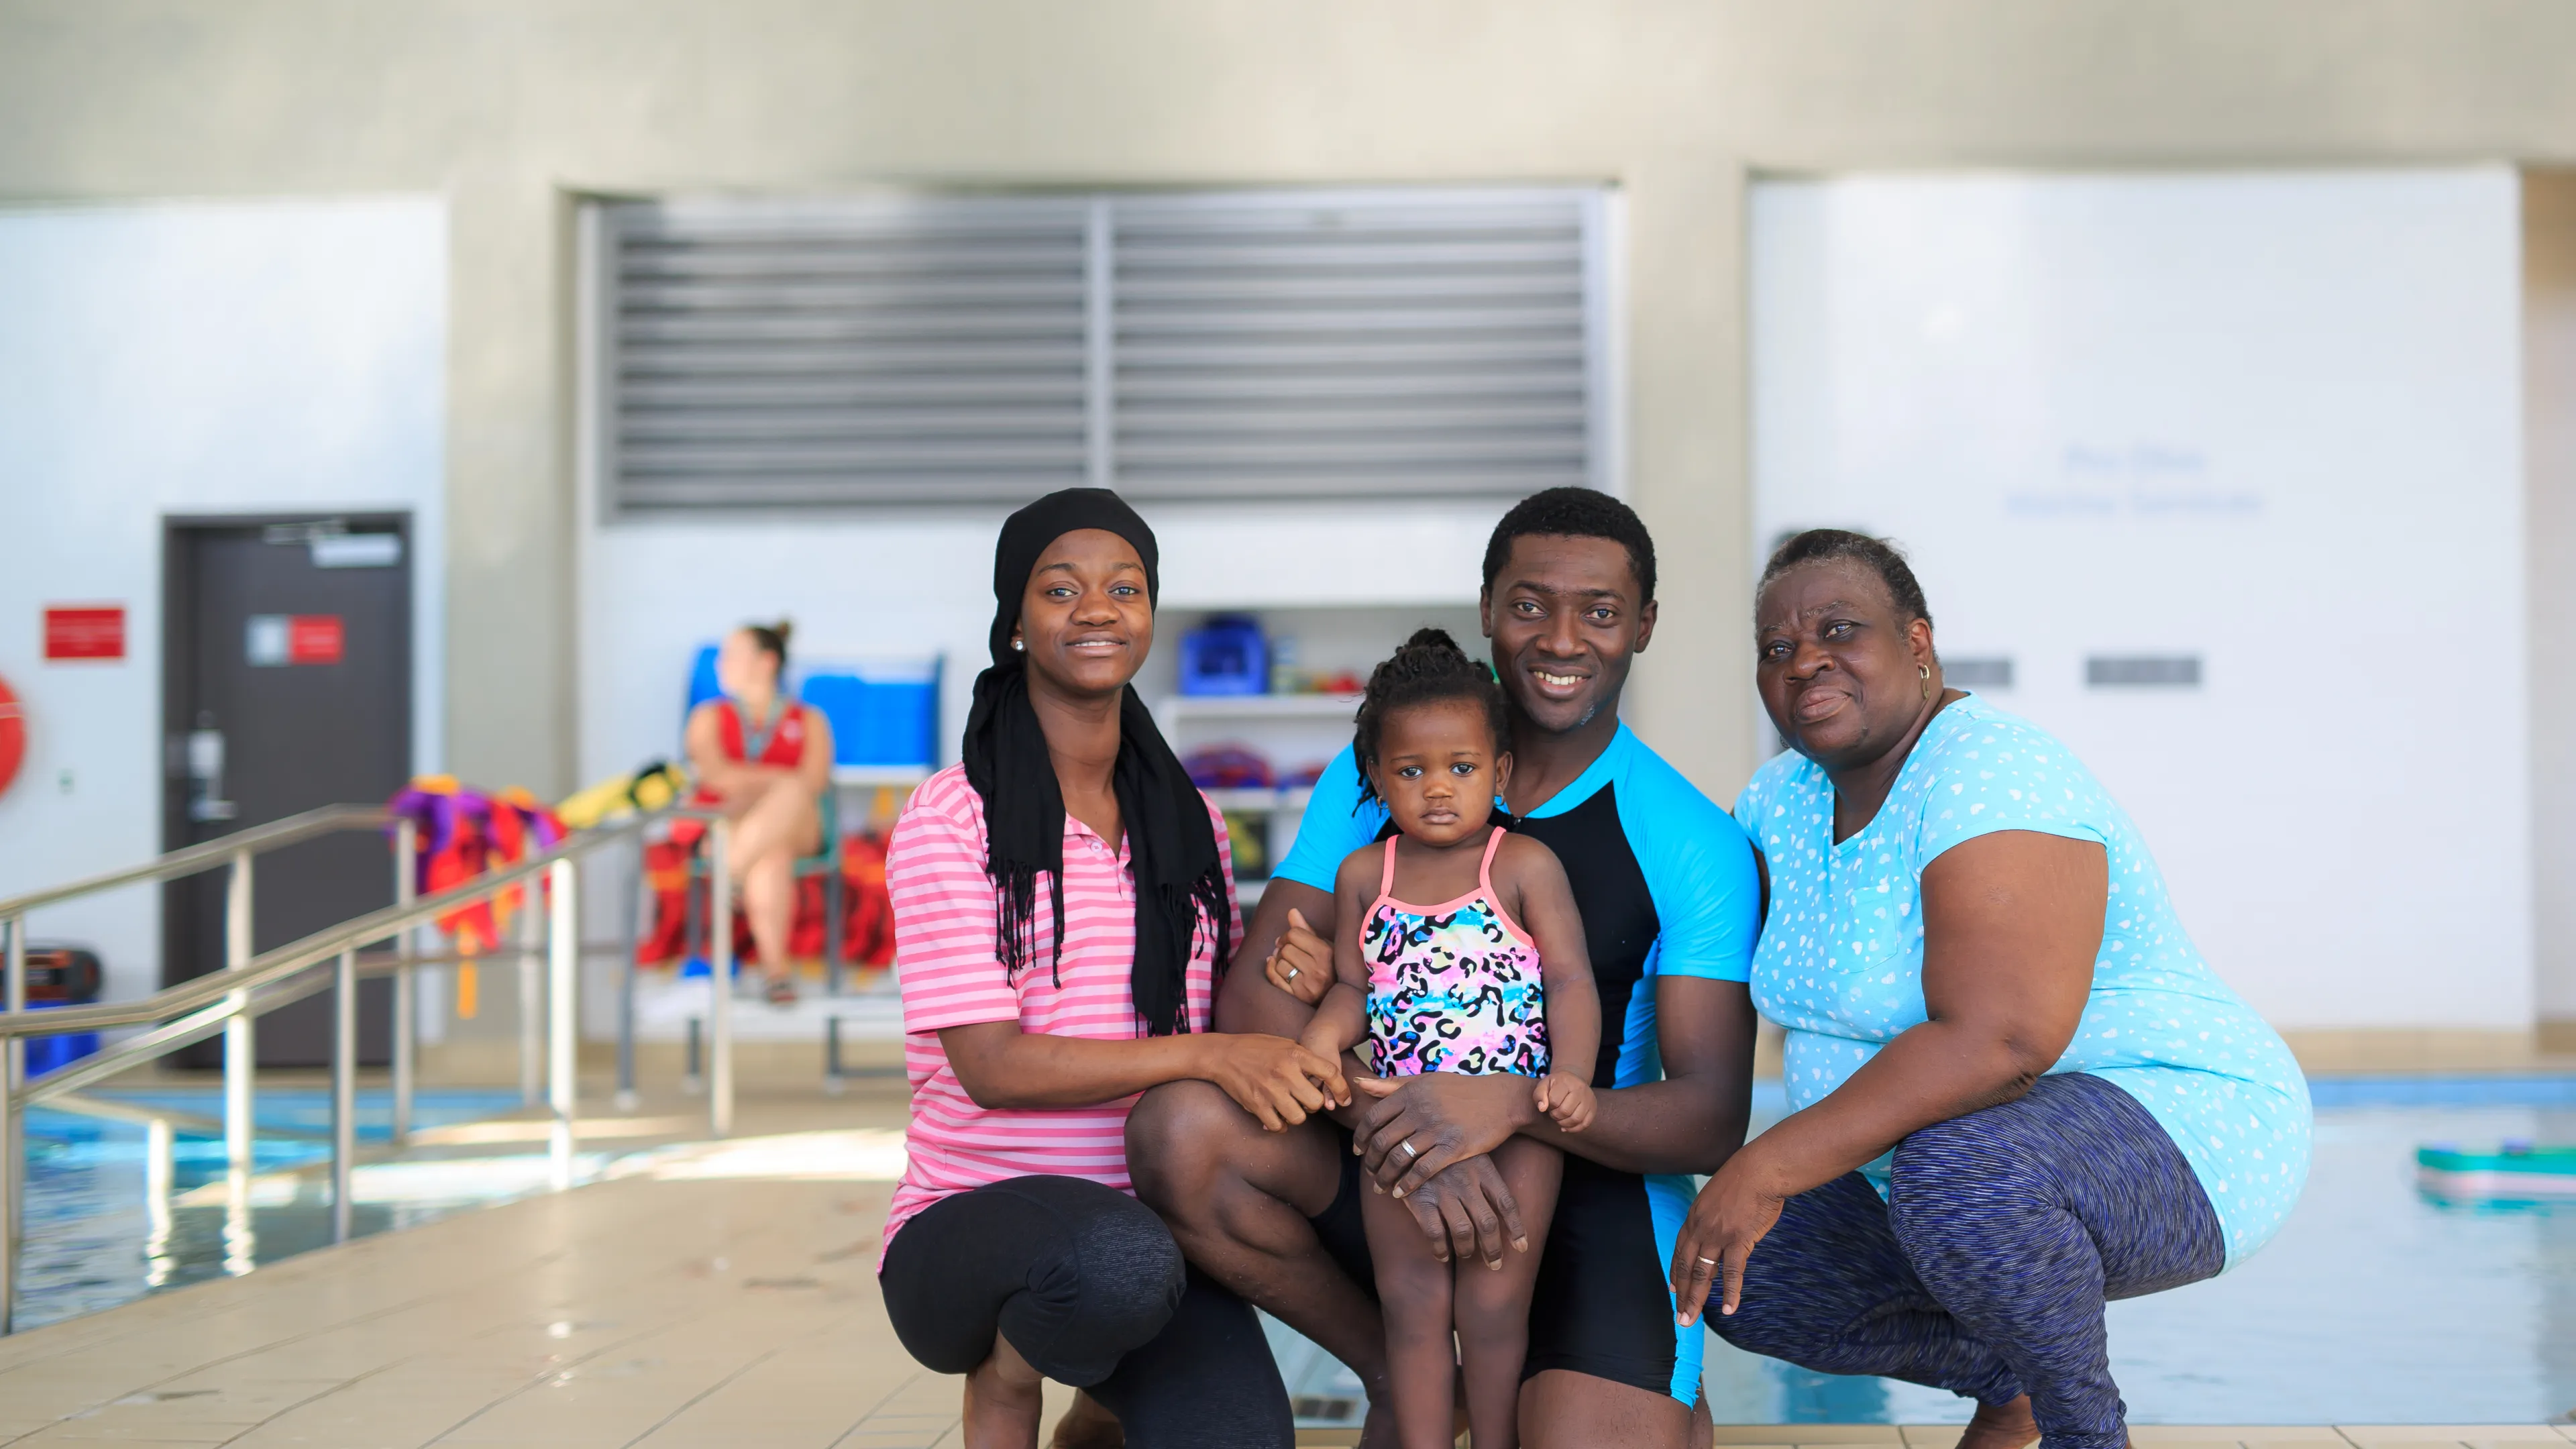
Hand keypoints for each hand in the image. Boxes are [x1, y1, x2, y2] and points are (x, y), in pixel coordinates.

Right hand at [1201, 1034, 1349, 1131]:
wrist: (1222, 1055)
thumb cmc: (1256, 1048)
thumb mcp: (1284, 1043)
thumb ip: (1305, 1058)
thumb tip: (1326, 1078)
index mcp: (1295, 1054)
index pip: (1330, 1073)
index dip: (1342, 1089)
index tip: (1344, 1099)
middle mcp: (1285, 1072)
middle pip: (1316, 1102)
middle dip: (1313, 1104)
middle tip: (1304, 1099)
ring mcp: (1270, 1090)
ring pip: (1299, 1117)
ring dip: (1297, 1115)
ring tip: (1290, 1107)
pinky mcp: (1256, 1105)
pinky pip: (1278, 1126)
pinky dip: (1280, 1125)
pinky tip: (1276, 1115)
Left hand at [1263, 908, 1331, 1005]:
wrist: (1333, 997)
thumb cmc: (1326, 967)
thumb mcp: (1322, 946)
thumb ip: (1305, 929)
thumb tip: (1292, 911)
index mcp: (1326, 953)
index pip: (1294, 934)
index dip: (1286, 935)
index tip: (1287, 940)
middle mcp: (1319, 971)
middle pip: (1286, 949)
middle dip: (1283, 949)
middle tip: (1286, 952)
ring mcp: (1308, 987)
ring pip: (1279, 964)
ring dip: (1278, 961)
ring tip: (1285, 962)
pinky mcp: (1297, 998)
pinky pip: (1274, 979)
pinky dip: (1271, 970)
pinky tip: (1275, 967)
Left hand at [1349, 1071, 1530, 1197]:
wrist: (1500, 1100)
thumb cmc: (1460, 1090)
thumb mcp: (1426, 1080)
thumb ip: (1392, 1084)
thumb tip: (1359, 1082)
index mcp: (1411, 1092)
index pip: (1374, 1117)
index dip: (1361, 1137)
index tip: (1357, 1151)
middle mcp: (1420, 1110)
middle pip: (1383, 1141)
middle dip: (1370, 1162)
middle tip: (1368, 1173)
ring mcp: (1437, 1129)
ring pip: (1399, 1158)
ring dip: (1384, 1177)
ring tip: (1381, 1186)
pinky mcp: (1454, 1147)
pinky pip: (1422, 1170)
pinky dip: (1407, 1184)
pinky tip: (1400, 1193)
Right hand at [1393, 1154, 1529, 1269]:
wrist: (1404, 1138)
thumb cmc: (1441, 1148)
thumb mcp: (1468, 1152)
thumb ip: (1483, 1175)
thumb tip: (1499, 1206)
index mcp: (1482, 1168)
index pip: (1506, 1203)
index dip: (1516, 1228)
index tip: (1522, 1247)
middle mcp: (1466, 1181)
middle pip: (1487, 1223)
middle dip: (1493, 1249)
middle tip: (1495, 1264)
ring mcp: (1443, 1191)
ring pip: (1463, 1232)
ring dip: (1466, 1250)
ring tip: (1466, 1253)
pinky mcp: (1421, 1199)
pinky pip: (1435, 1233)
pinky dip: (1441, 1249)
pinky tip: (1442, 1255)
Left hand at [1536, 1072, 1595, 1132]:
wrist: (1573, 1080)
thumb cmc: (1556, 1085)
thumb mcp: (1544, 1085)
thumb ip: (1539, 1095)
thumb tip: (1542, 1108)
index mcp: (1566, 1081)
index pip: (1554, 1100)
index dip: (1549, 1106)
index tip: (1549, 1104)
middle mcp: (1580, 1089)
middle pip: (1565, 1111)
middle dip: (1555, 1115)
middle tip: (1554, 1112)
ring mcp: (1589, 1099)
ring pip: (1576, 1119)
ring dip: (1564, 1123)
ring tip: (1560, 1118)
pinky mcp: (1593, 1109)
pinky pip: (1585, 1124)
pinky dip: (1574, 1129)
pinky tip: (1567, 1126)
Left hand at [1668, 1142, 1789, 1326]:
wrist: (1760, 1168)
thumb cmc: (1745, 1178)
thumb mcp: (1717, 1195)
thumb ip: (1713, 1214)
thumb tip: (1718, 1225)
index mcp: (1695, 1217)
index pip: (1680, 1250)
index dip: (1675, 1272)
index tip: (1673, 1289)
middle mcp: (1701, 1228)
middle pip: (1686, 1267)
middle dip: (1681, 1295)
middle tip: (1679, 1318)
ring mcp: (1718, 1235)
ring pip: (1702, 1273)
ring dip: (1696, 1299)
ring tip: (1690, 1319)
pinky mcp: (1738, 1239)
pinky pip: (1732, 1272)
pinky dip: (1730, 1292)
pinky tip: (1728, 1309)